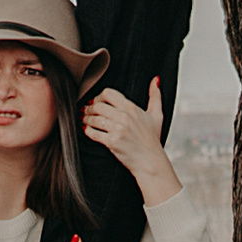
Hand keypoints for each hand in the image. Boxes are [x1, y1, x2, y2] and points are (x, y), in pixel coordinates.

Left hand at [81, 78, 179, 202]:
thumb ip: (155, 96)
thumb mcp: (157, 115)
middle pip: (97, 105)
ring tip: (85, 120)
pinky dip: (87, 131)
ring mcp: (117, 130)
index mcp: (131, 108)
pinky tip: (87, 130)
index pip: (108, 93)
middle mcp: (124, 117)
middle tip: (87, 111)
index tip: (97, 101)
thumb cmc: (152, 139)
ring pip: (94, 118)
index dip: (99, 96)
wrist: (150, 161)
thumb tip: (155, 80)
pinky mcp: (112, 142)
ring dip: (86, 118)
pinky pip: (93, 133)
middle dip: (89, 107)